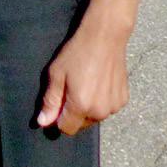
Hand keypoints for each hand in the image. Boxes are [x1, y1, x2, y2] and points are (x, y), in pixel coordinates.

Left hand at [36, 21, 129, 135]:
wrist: (105, 37)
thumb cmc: (77, 53)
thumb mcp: (56, 74)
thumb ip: (50, 101)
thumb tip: (42, 122)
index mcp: (81, 106)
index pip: (66, 128)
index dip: (58, 118)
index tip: (57, 102)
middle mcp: (100, 111)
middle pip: (81, 124)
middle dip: (73, 112)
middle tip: (71, 88)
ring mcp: (114, 107)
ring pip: (94, 117)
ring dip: (88, 108)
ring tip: (86, 84)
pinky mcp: (123, 100)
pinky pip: (107, 109)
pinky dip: (101, 101)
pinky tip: (99, 83)